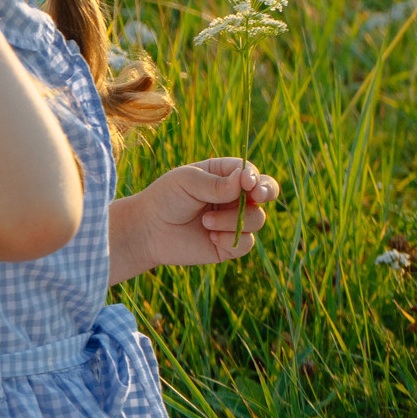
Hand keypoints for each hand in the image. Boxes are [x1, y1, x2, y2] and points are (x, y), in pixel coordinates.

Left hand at [108, 157, 279, 283]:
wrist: (149, 230)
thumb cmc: (166, 197)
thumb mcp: (187, 182)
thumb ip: (216, 183)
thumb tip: (246, 181)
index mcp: (224, 175)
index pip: (250, 172)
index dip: (254, 177)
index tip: (247, 182)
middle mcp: (234, 197)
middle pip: (266, 193)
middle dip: (267, 192)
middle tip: (257, 195)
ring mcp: (234, 221)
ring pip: (257, 219)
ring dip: (233, 220)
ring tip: (205, 221)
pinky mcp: (230, 245)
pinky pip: (247, 243)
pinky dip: (230, 239)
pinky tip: (209, 236)